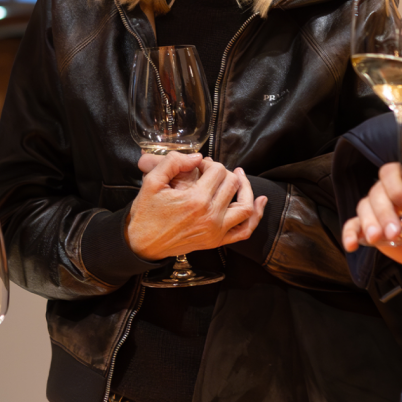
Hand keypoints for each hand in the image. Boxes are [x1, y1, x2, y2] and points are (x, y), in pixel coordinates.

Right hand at [125, 154, 266, 260]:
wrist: (141, 243)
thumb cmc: (146, 212)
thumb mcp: (152, 181)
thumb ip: (174, 162)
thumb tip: (197, 157)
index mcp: (196, 200)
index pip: (218, 171)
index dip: (210, 163)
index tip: (200, 165)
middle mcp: (211, 216)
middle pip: (232, 184)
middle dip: (224, 172)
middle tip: (212, 171)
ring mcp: (216, 231)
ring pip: (246, 207)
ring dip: (246, 189)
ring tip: (240, 178)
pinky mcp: (216, 242)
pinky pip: (244, 231)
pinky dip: (256, 216)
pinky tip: (260, 202)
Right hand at [341, 161, 401, 272]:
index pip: (390, 173)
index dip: (396, 189)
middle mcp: (389, 190)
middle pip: (376, 193)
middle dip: (384, 213)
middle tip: (394, 232)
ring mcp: (378, 209)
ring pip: (364, 208)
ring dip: (369, 223)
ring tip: (377, 238)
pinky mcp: (371, 227)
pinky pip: (354, 226)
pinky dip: (350, 234)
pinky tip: (351, 244)